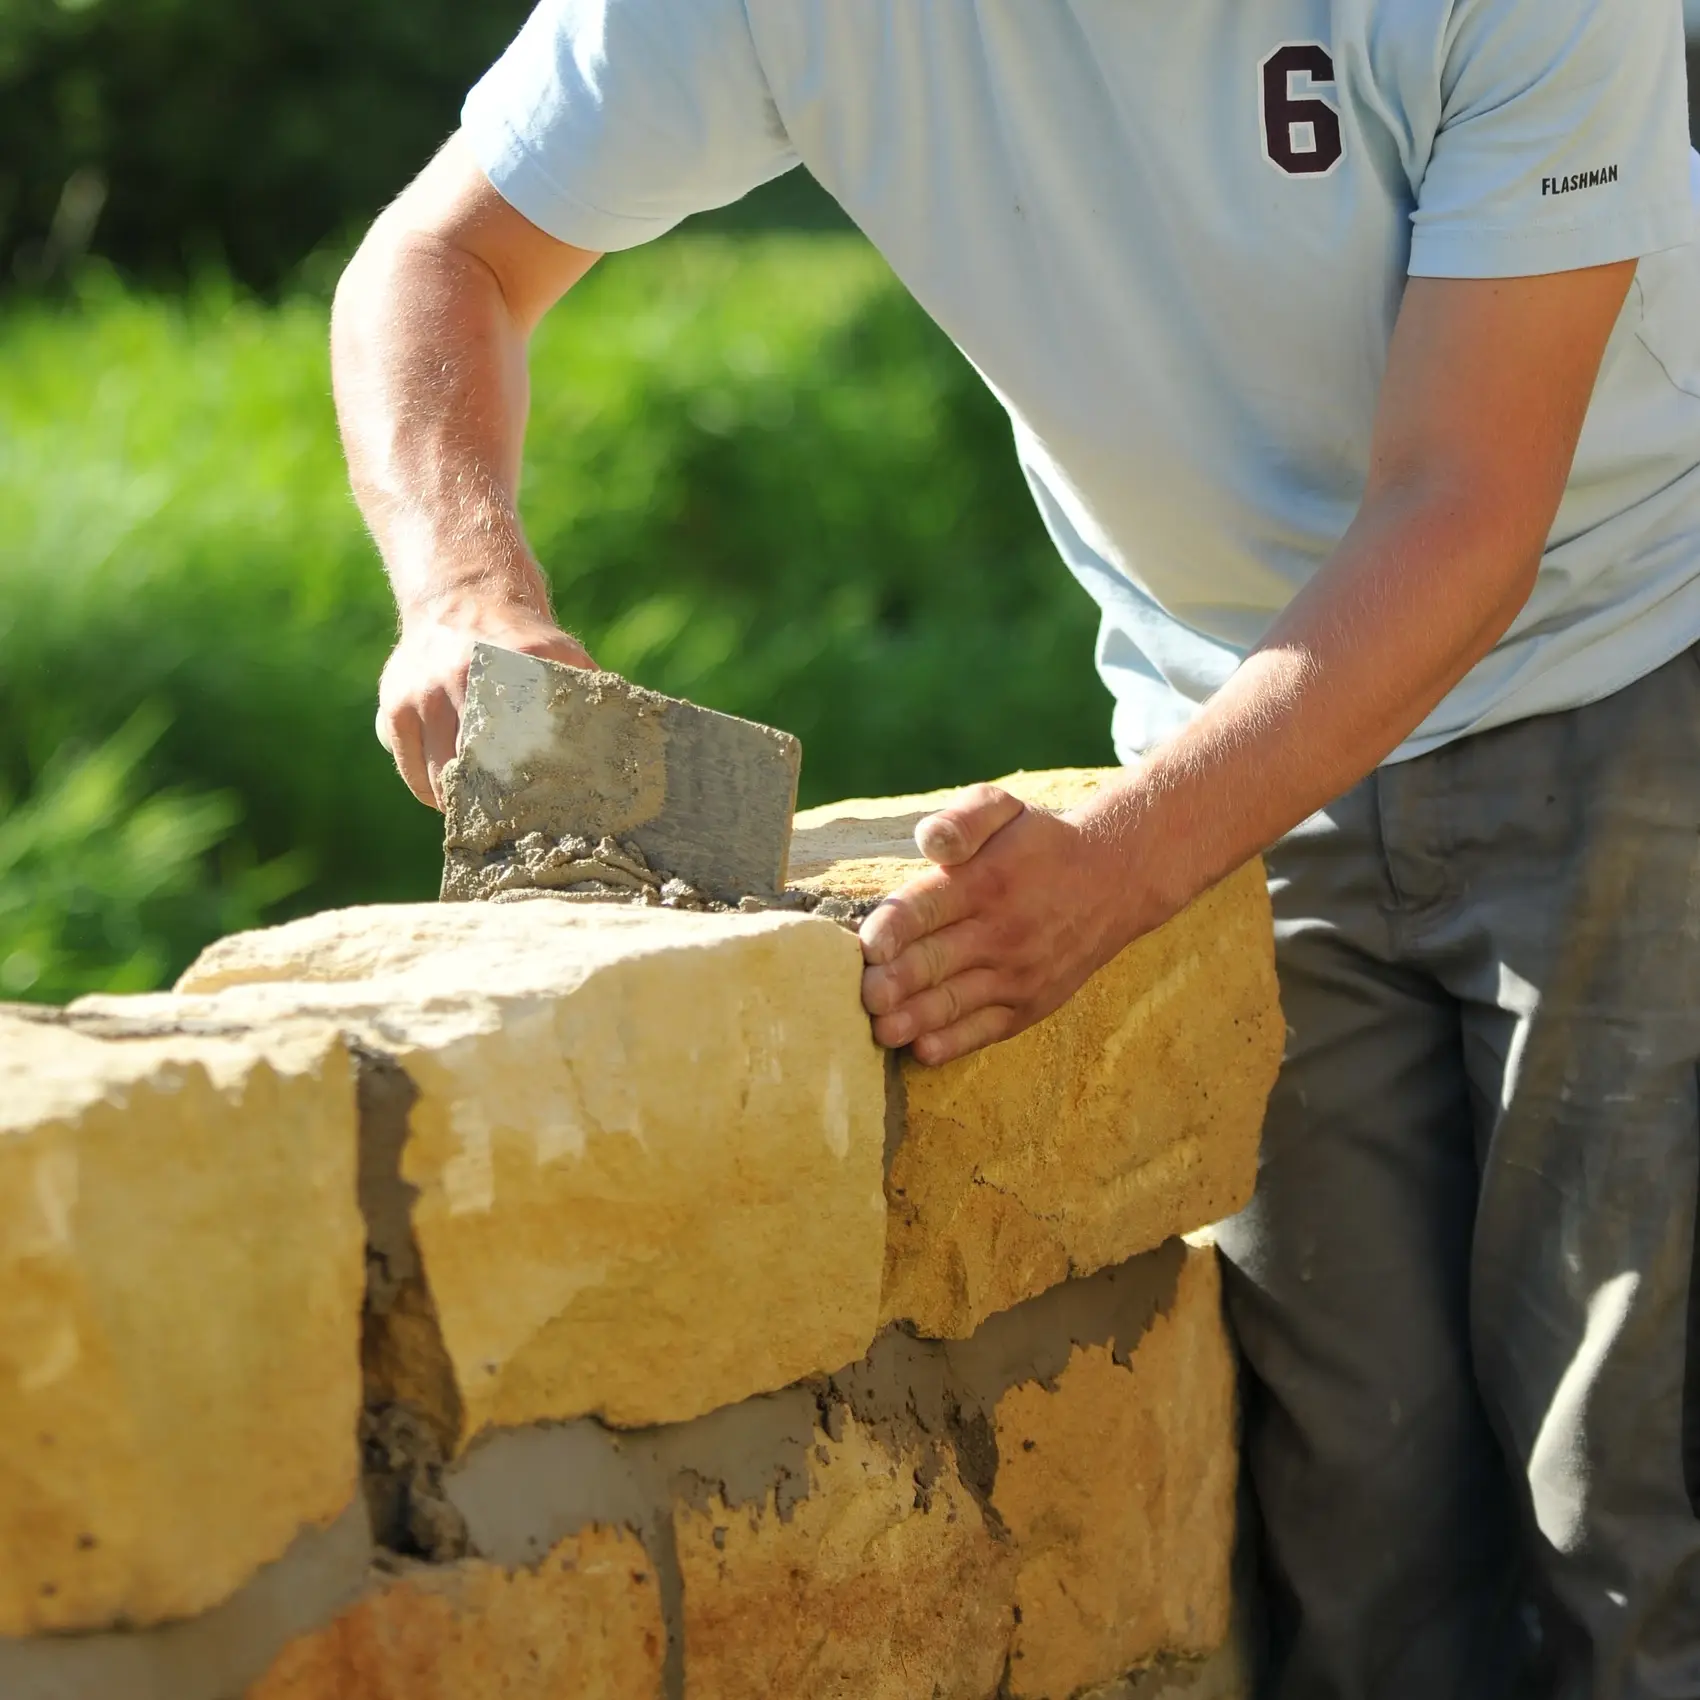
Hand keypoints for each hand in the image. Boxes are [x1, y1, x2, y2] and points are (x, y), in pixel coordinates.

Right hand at [376, 603, 595, 808]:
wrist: (460, 597)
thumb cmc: (520, 639)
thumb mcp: (560, 653)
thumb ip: (587, 690)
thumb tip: (626, 736)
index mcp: (516, 662)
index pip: (526, 741)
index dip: (533, 783)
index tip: (545, 810)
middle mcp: (462, 676)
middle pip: (480, 767)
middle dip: (496, 800)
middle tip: (517, 823)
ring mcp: (422, 694)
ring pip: (440, 776)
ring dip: (462, 802)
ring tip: (485, 817)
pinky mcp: (393, 707)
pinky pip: (411, 769)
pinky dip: (430, 790)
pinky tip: (452, 799)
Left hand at [857, 784, 1141, 1064]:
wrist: (1113, 883)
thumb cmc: (1039, 845)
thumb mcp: (1005, 809)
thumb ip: (963, 820)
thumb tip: (930, 840)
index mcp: (984, 882)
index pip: (928, 907)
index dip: (894, 927)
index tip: (868, 946)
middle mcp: (1000, 932)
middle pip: (935, 961)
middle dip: (895, 982)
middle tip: (864, 996)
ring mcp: (1016, 974)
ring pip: (954, 1002)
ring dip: (914, 1019)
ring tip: (881, 1030)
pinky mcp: (1029, 1005)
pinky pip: (985, 1029)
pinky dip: (953, 1043)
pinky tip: (922, 1051)